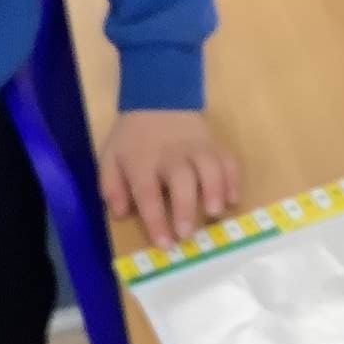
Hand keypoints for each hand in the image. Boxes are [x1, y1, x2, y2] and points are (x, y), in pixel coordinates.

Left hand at [100, 111, 239, 248]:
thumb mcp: (110, 158)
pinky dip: (233, 179)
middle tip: (187, 234)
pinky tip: (233, 199)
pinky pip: (228, 159)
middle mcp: (171, 155)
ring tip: (215, 213)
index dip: (155, 220)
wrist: (158, 99)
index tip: (164, 244)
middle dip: (185, 207)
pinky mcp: (214, 143)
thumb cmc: (133, 137)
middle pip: (181, 180)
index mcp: (142, 162)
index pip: (148, 193)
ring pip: (209, 167)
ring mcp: (196, 147)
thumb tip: (121, 214)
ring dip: (214, 190)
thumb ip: (112, 187)